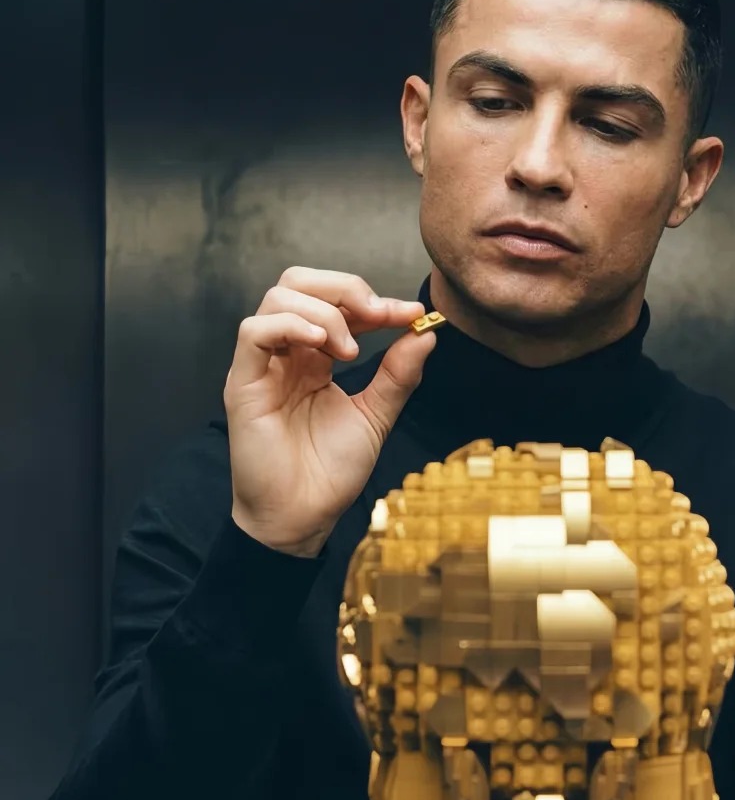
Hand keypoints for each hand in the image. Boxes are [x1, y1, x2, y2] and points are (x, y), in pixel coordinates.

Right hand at [223, 267, 436, 556]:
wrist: (304, 517)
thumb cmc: (331, 471)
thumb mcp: (376, 415)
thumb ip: (398, 373)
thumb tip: (425, 331)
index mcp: (315, 356)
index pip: (338, 303)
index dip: (375, 301)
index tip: (411, 314)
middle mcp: (286, 353)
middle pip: (300, 282)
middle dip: (345, 288)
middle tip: (377, 314)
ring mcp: (263, 365)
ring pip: (278, 298)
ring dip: (324, 311)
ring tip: (348, 350)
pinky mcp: (243, 383)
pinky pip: (253, 332)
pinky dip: (290, 325)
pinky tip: (320, 346)